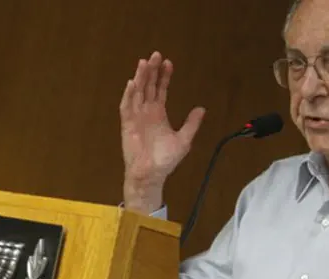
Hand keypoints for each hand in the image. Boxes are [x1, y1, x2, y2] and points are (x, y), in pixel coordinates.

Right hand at [120, 51, 205, 213]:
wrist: (151, 174)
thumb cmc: (165, 159)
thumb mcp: (184, 140)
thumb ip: (191, 124)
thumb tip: (201, 109)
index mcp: (158, 114)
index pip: (160, 90)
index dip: (164, 76)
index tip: (168, 62)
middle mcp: (146, 112)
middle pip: (148, 86)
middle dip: (151, 70)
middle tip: (155, 54)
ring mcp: (136, 117)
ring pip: (137, 92)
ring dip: (140, 77)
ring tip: (144, 63)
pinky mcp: (128, 125)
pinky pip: (127, 107)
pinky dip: (129, 95)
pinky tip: (132, 83)